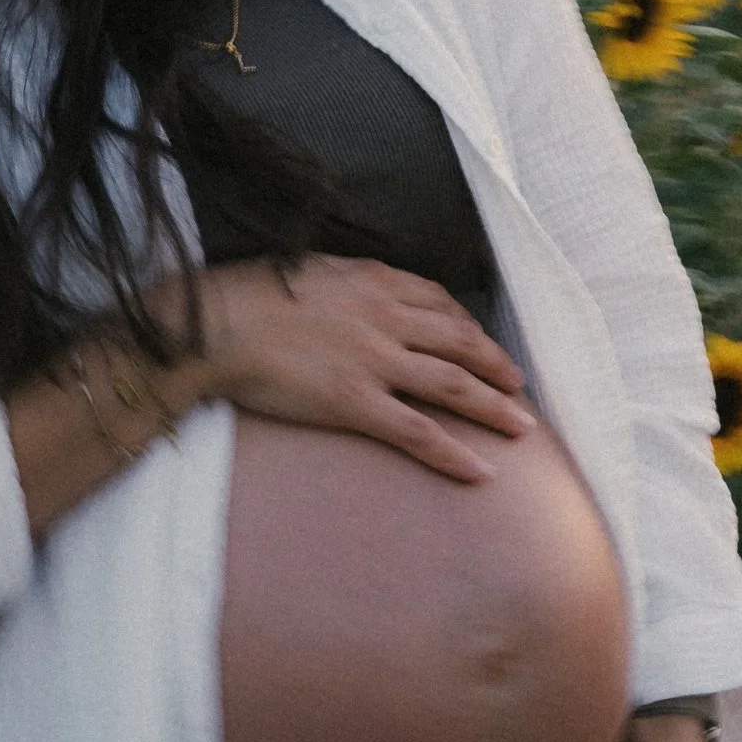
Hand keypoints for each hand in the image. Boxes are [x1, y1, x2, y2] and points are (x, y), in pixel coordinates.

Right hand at [186, 254, 533, 484]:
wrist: (217, 322)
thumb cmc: (248, 295)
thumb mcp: (309, 270)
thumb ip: (344, 284)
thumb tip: (354, 292)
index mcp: (374, 281)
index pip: (439, 301)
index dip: (469, 325)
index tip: (482, 342)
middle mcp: (387, 317)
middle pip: (461, 342)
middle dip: (496, 365)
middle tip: (520, 386)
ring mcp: (376, 360)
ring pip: (454, 384)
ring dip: (495, 407)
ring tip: (523, 427)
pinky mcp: (356, 402)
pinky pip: (418, 431)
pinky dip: (454, 453)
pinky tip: (480, 471)